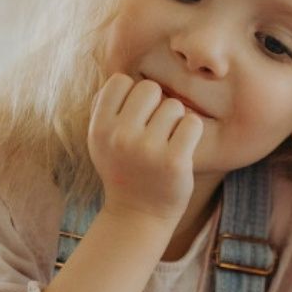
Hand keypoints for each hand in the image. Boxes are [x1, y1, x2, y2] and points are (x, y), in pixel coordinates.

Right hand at [87, 74, 203, 223]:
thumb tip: (121, 75)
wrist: (138, 216)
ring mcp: (148, 150)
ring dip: (176, 120)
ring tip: (167, 142)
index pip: (121, 81)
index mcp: (99, 128)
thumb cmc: (123, 170)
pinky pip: (192, 123)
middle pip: (150, 88)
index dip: (132, 95)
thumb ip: (105, 107)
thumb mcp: (101, 141)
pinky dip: (191, 132)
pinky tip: (182, 148)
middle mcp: (120, 137)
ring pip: (174, 105)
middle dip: (157, 105)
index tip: (135, 116)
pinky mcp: (174, 161)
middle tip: (155, 130)